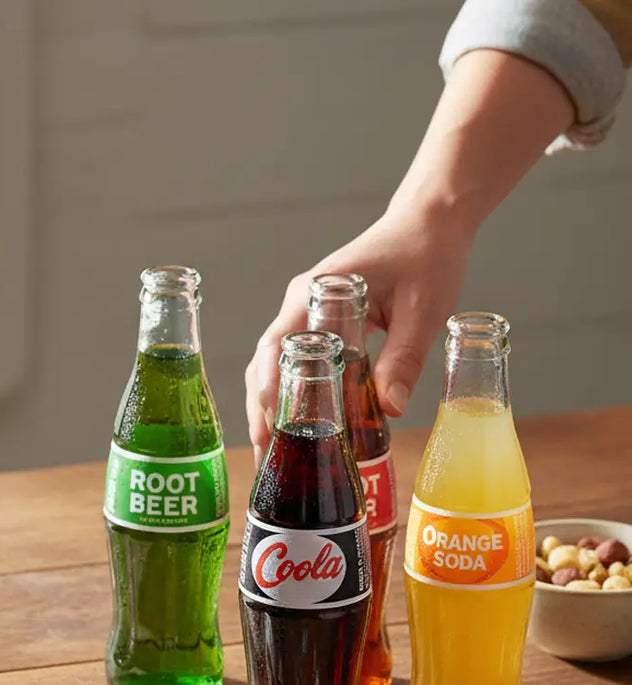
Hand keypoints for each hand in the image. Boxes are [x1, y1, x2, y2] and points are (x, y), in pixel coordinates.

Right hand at [244, 205, 472, 462]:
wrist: (430, 225)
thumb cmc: (426, 256)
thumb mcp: (422, 309)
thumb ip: (404, 358)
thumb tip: (391, 408)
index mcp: (317, 292)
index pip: (277, 343)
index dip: (269, 383)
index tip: (270, 418)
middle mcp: (300, 304)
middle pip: (264, 361)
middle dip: (261, 408)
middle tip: (266, 452)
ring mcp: (304, 314)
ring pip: (273, 366)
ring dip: (270, 406)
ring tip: (274, 450)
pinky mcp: (317, 326)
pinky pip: (293, 363)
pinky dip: (289, 395)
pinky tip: (297, 426)